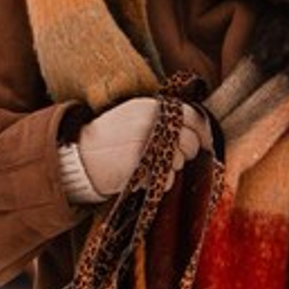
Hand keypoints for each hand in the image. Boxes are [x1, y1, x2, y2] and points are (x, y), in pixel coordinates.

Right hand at [76, 97, 212, 196]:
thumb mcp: (135, 115)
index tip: (206, 141)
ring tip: (149, 163)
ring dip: (171, 167)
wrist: (82, 155)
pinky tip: (143, 175)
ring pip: (180, 162)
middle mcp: (152, 123)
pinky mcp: (143, 167)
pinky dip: (160, 182)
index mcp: (152, 107)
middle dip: (185, 153)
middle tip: (168, 155)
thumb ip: (164, 118)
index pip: (193, 116)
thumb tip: (199, 131)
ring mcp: (148, 145)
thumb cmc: (112, 136)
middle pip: (191, 143)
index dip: (203, 131)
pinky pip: (167, 180)